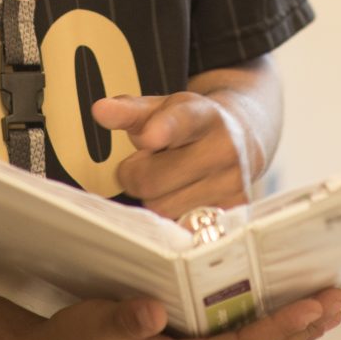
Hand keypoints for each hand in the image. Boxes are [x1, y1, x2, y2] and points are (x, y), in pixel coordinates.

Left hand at [93, 91, 257, 218]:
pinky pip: (182, 229)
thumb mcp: (161, 110)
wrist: (240, 140)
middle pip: (153, 181)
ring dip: (156, 199)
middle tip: (149, 163)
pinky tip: (186, 197)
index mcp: (202, 115)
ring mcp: (233, 182)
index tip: (150, 136)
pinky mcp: (236, 211)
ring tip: (172, 180)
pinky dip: (175, 217)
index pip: (181, 123)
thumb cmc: (188, 126)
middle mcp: (224, 147)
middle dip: (138, 176)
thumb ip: (129, 111)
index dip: (164, 130)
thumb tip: (100, 111)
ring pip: (164, 210)